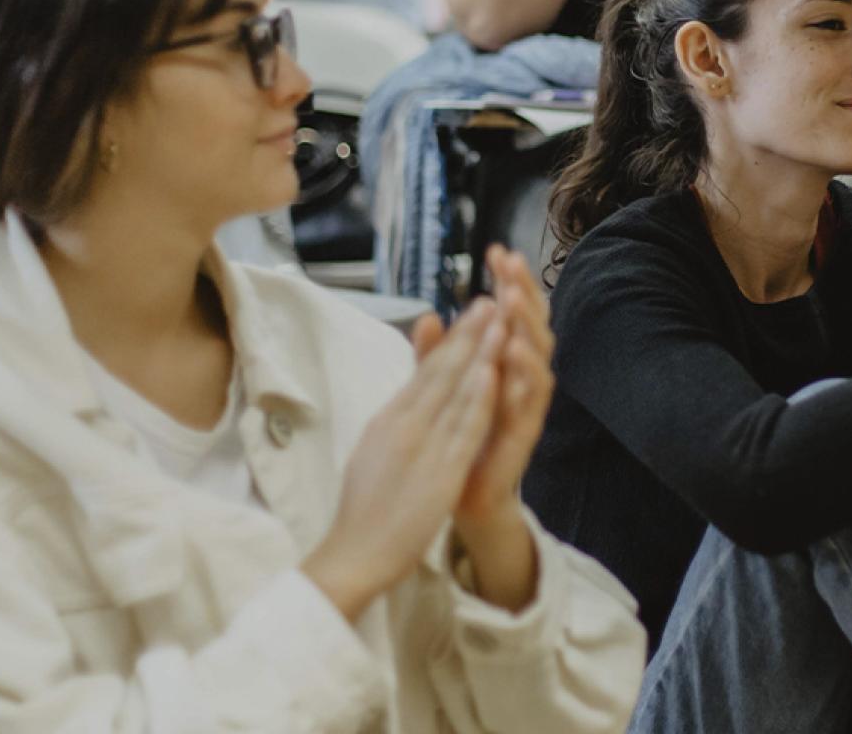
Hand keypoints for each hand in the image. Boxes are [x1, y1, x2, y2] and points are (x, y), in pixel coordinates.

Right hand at [304, 301, 505, 620]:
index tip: (471, 314)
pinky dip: (478, 396)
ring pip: (455, 390)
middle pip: (440, 372)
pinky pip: (463, 427)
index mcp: (388, 419)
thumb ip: (396, 417)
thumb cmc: (365, 506)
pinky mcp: (439, 468)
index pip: (424, 373)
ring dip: (479, 352)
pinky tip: (491, 371)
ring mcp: (422, 444)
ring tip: (497, 319)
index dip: (450, 341)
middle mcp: (403, 423)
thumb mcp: (375, 449)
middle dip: (468, 334)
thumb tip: (408, 394)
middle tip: (490, 300)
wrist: (354, 551)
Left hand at [428, 246, 555, 529]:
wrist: (461, 498)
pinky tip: (513, 347)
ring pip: (538, 352)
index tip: (496, 250)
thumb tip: (427, 315)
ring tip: (511, 296)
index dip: (507, 281)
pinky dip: (524, 368)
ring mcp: (527, 401)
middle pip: (531, 322)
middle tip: (509, 261)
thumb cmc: (458, 441)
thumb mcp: (443, 391)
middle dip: (522, 289)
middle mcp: (522, 376)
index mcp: (504, 362)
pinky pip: (533, 394)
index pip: (512, 312)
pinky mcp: (527, 426)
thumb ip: (436, 357)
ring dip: (525, 322)